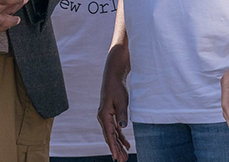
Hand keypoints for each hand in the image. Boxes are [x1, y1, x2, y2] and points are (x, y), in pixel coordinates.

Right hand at [98, 43, 131, 161]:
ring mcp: (107, 116)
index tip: (116, 157)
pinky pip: (115, 129)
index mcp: (103, 115)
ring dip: (118, 145)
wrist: (114, 76)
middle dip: (116, 149)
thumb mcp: (121, 101)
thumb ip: (122, 114)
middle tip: (122, 161)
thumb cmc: (117, 87)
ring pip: (113, 134)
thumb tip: (123, 128)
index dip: (113, 147)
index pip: (109, 135)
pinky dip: (120, 137)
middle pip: (110, 137)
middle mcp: (103, 118)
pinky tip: (126, 144)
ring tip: (124, 156)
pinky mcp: (112, 114)